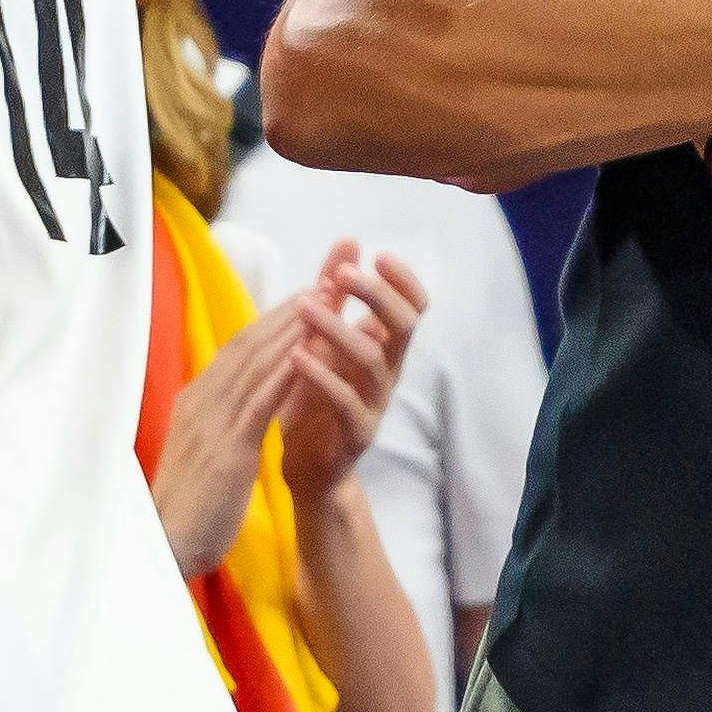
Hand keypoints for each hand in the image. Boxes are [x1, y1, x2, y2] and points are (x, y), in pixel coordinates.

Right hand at [151, 306, 304, 579]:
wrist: (163, 547)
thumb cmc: (188, 503)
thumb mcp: (206, 449)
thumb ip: (222, 418)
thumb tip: (241, 396)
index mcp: (197, 400)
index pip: (241, 347)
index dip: (277, 316)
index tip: (311, 290)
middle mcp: (202, 401)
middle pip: (251, 342)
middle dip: (293, 306)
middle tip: (329, 274)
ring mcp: (212, 422)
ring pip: (257, 363)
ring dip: (295, 328)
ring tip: (329, 298)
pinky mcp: (228, 449)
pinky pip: (260, 403)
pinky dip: (285, 373)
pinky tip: (311, 353)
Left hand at [274, 242, 429, 502]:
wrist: (310, 468)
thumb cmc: (316, 398)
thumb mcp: (324, 341)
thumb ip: (336, 297)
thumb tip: (349, 243)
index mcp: (385, 347)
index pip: (414, 307)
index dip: (403, 280)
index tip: (378, 255)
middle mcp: (388, 371)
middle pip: (405, 326)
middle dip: (378, 296)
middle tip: (345, 276)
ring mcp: (375, 402)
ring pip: (372, 361)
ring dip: (339, 328)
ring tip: (307, 307)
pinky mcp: (357, 433)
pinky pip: (346, 402)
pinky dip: (322, 376)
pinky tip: (297, 356)